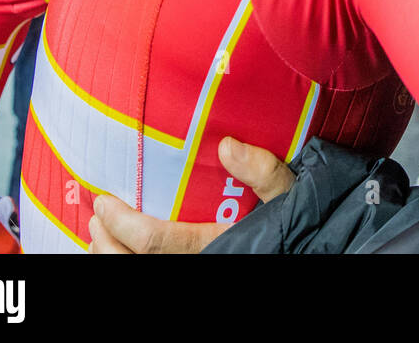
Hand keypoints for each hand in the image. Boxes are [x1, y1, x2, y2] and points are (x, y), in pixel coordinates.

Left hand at [89, 137, 293, 253]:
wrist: (323, 248)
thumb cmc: (306, 219)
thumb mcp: (292, 191)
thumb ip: (263, 171)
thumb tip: (226, 145)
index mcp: (217, 245)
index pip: (155, 242)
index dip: (122, 224)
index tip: (105, 202)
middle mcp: (203, 261)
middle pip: (137, 264)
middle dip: (107, 243)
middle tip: (95, 217)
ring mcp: (201, 266)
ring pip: (141, 273)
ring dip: (112, 256)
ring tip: (99, 237)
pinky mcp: (205, 264)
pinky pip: (156, 269)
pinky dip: (130, 261)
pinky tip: (122, 251)